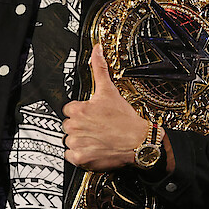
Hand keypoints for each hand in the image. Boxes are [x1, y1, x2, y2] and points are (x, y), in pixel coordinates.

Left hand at [62, 43, 149, 170]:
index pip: (70, 110)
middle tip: (97, 127)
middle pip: (69, 125)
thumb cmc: (125, 119)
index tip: (93, 116)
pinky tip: (94, 148)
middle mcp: (74, 126)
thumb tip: (97, 49)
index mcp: (78, 110)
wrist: (139, 143)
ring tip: (97, 138)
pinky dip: (80, 154)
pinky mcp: (80, 158)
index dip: (82, 112)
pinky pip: (71, 156)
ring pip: (70, 140)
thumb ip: (99, 69)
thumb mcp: (110, 91)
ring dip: (80, 140)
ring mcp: (77, 143)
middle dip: (80, 126)